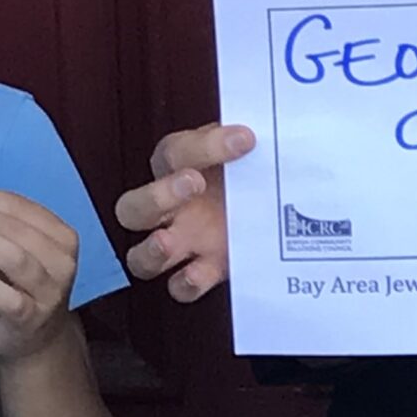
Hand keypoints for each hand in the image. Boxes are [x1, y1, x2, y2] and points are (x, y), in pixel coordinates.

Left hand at [0, 187, 78, 361]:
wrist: (35, 337)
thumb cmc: (19, 285)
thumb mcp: (13, 250)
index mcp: (60, 236)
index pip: (19, 206)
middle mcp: (62, 261)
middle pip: (16, 228)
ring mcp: (50, 292)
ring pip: (16, 258)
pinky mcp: (33, 319)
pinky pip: (10, 299)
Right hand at [114, 124, 253, 302]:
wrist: (284, 208)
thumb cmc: (256, 168)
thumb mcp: (252, 148)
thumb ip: (248, 141)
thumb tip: (265, 129)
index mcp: (179, 169)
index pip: (176, 153)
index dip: (207, 145)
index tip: (245, 139)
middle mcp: (171, 209)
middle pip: (133, 207)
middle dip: (158, 196)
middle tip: (193, 183)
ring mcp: (183, 244)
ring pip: (139, 256)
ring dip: (151, 250)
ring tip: (168, 241)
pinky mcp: (204, 272)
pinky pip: (178, 287)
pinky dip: (185, 284)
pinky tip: (198, 273)